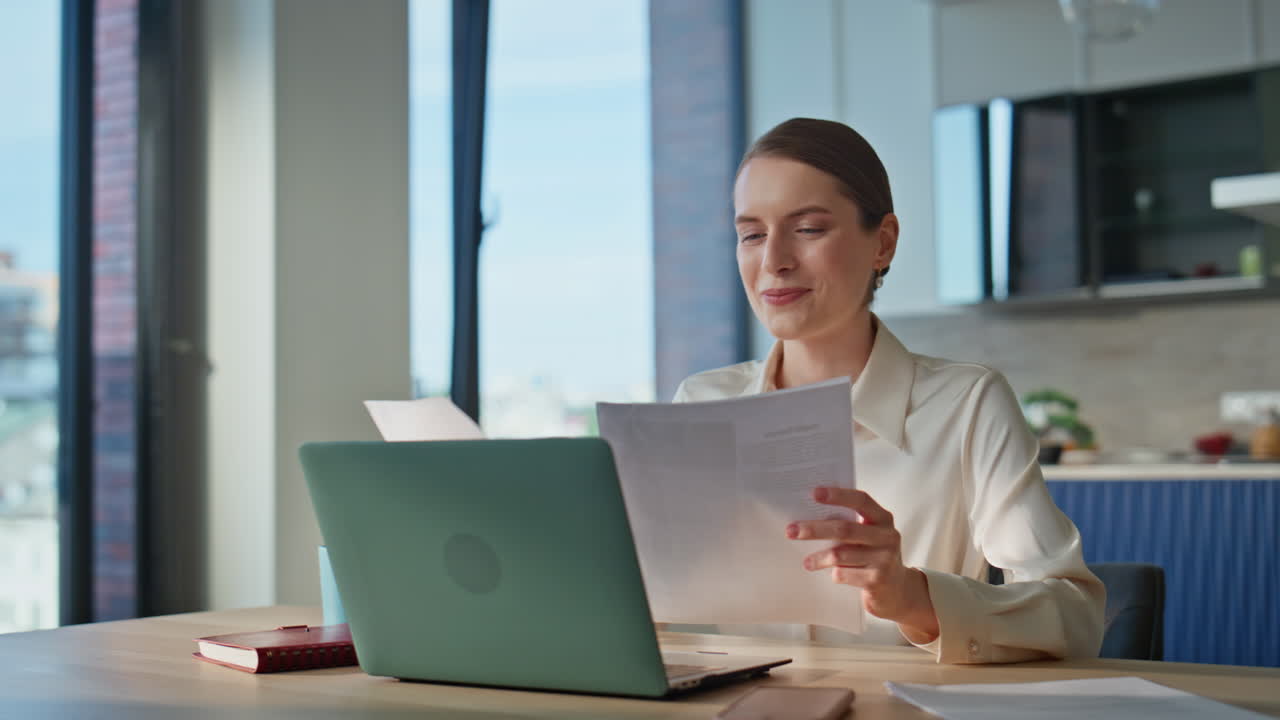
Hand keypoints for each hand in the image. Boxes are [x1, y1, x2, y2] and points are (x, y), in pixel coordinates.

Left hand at [785, 486, 938, 642]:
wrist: (899, 592)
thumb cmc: (874, 557)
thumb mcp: (869, 537)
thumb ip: (850, 525)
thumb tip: (808, 515)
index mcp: (882, 519)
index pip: (861, 500)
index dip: (838, 495)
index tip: (813, 493)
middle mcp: (887, 536)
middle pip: (845, 528)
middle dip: (815, 529)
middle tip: (791, 530)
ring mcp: (884, 559)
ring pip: (841, 554)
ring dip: (818, 557)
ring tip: (806, 562)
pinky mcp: (878, 580)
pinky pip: (845, 574)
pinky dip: (833, 574)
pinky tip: (831, 576)